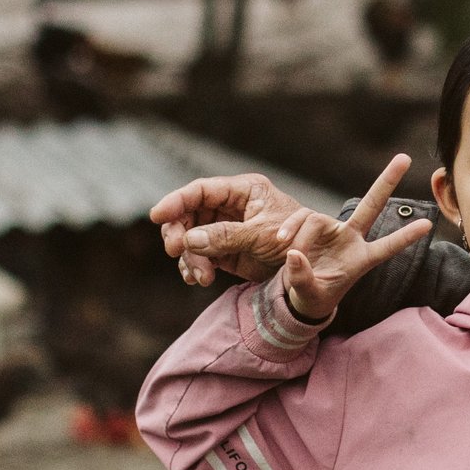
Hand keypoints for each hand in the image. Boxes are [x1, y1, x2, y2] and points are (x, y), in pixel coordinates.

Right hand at [151, 173, 311, 286]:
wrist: (313, 268)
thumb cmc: (297, 241)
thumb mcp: (262, 236)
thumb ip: (226, 236)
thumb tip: (189, 240)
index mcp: (244, 191)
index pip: (202, 190)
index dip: (177, 200)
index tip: (157, 216)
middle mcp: (231, 207)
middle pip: (189, 214)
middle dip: (179, 233)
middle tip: (174, 251)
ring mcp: (226, 229)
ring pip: (191, 238)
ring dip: (190, 257)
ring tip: (201, 277)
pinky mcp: (225, 251)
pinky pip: (200, 255)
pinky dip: (195, 267)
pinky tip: (199, 278)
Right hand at [276, 155, 433, 319]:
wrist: (302, 294)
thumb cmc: (315, 297)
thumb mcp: (311, 296)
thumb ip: (303, 278)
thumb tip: (294, 253)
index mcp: (362, 260)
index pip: (388, 247)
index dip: (405, 236)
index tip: (428, 224)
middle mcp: (352, 239)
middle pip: (372, 204)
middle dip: (387, 181)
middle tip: (405, 157)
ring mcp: (334, 230)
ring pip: (316, 219)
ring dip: (301, 235)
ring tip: (291, 254)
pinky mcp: (314, 226)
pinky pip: (301, 219)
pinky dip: (290, 227)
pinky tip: (282, 240)